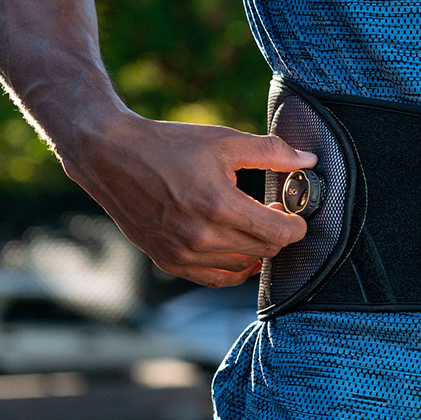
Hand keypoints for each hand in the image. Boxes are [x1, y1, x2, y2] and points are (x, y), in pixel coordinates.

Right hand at [63, 111, 316, 287]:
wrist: (111, 156)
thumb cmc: (169, 145)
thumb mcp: (224, 141)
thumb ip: (271, 152)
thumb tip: (309, 160)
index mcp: (218, 205)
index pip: (278, 233)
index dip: (296, 226)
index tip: (296, 215)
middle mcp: (201, 236)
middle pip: (264, 250)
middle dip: (278, 233)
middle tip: (274, 212)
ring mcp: (183, 253)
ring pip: (243, 265)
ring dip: (256, 249)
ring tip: (252, 223)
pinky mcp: (169, 261)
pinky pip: (216, 278)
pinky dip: (234, 267)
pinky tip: (238, 249)